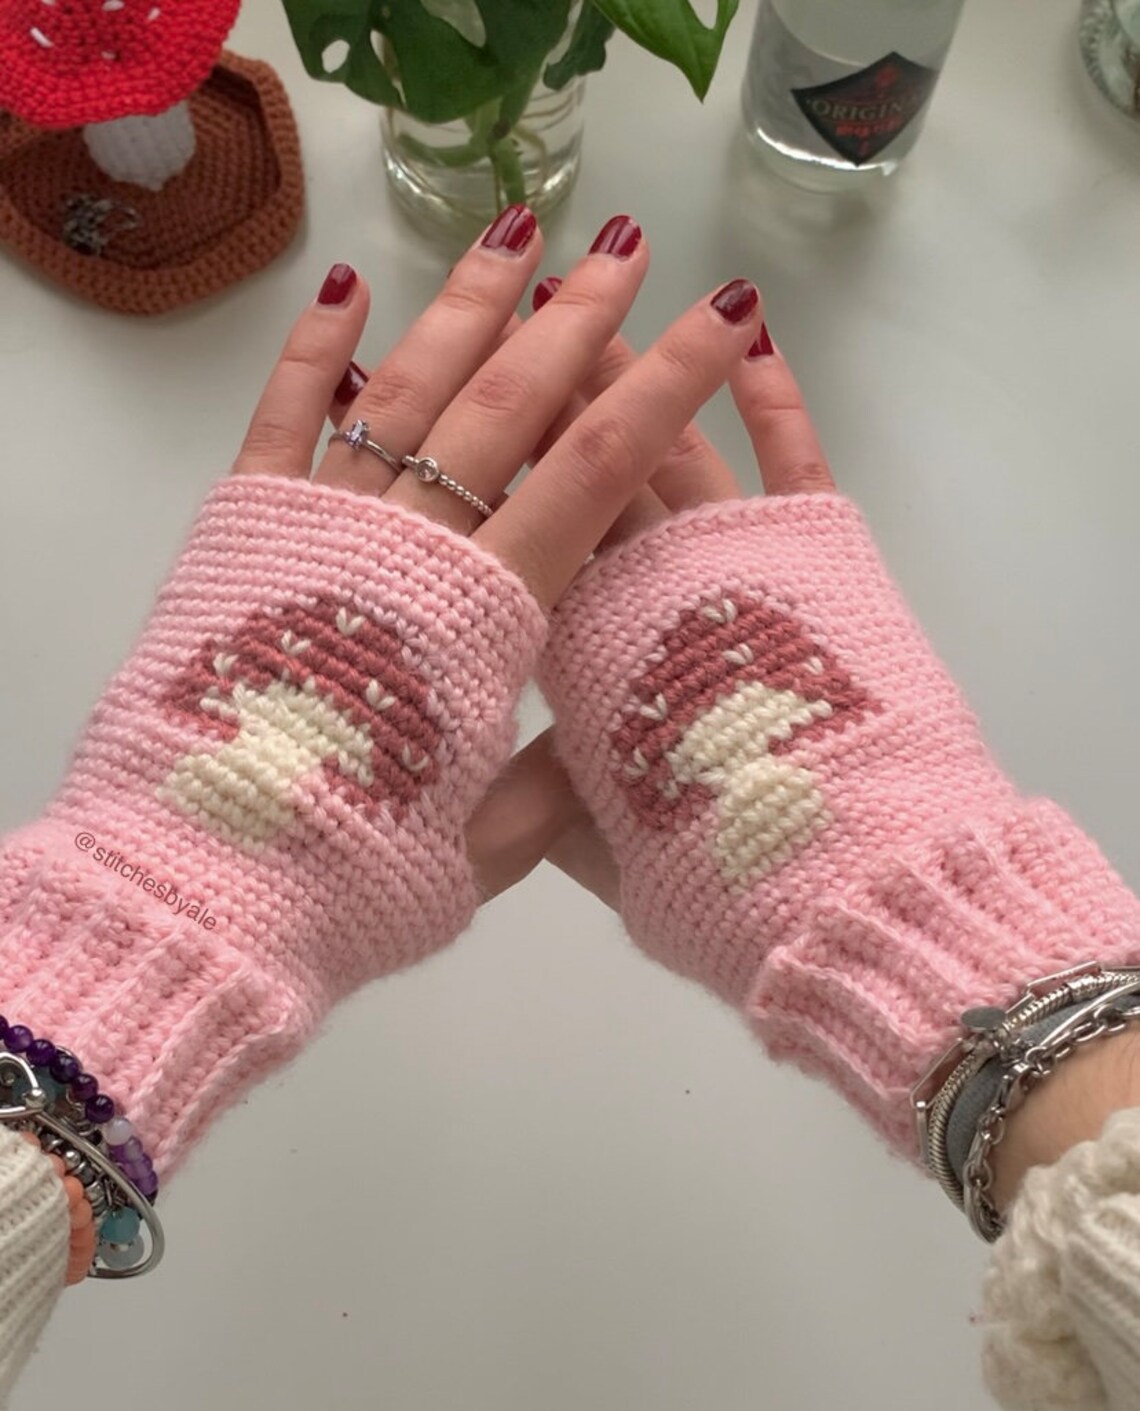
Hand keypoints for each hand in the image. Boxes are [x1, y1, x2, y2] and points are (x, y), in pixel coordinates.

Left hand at [0, 206, 764, 1185]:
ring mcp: (319, 525)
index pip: (595, 468)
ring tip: (514, 232)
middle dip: (575, 318)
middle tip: (624, 247)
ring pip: (405, 388)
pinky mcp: (242, 532)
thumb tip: (611, 734)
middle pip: (506, 402)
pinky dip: (312, 351)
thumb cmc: (354, 873)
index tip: (722, 314)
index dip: (669, 384)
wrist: (202, 883)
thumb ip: (554, 779)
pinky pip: (283, 420)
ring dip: (465, 306)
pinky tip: (346, 289)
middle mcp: (407, 544)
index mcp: (484, 612)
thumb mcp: (483, 845)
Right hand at [467, 310, 833, 903]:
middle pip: (578, 463)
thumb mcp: (599, 852)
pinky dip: (775, 393)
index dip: (491, 467)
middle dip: (546, 380)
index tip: (456, 400)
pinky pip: (792, 452)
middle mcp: (636, 581)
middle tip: (511, 300)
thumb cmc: (699, 876)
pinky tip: (750, 323)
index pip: (525, 533)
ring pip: (660, 440)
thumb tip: (495, 781)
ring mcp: (723, 554)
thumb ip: (542, 807)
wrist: (825, 884)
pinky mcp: (814, 545)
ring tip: (591, 282)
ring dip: (626, 361)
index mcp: (575, 650)